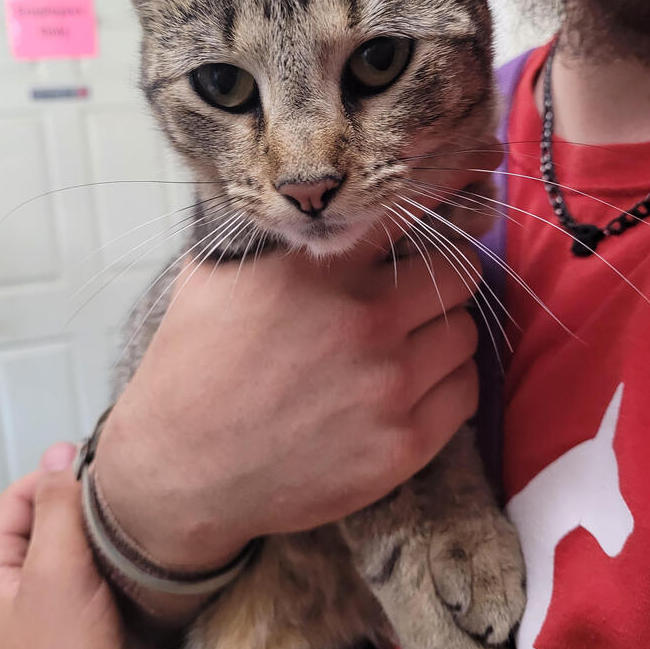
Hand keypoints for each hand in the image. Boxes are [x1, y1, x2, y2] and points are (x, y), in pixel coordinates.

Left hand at [0, 444, 153, 648]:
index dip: (56, 478)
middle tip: (114, 511)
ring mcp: (35, 617)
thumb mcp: (57, 573)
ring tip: (122, 544)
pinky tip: (125, 578)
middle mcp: (3, 595)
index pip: (16, 498)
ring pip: (67, 553)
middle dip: (80, 512)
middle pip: (43, 524)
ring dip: (97, 544)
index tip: (95, 472)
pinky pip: (85, 584)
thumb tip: (59, 456)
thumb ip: (57, 509)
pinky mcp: (67, 635)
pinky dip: (107, 574)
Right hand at [97, 174, 492, 573]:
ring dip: (443, 332)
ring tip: (407, 345)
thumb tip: (315, 197)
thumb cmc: (193, 368)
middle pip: (460, 272)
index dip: (444, 191)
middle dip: (444, 276)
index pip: (412, 209)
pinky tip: (412, 388)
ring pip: (465, 333)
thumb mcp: (215, 277)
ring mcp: (388, 386)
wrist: (183, 471)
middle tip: (418, 291)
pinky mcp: (402, 446)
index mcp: (319, 270)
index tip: (466, 177)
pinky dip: (448, 385)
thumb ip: (274, 234)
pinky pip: (465, 394)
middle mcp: (364, 320)